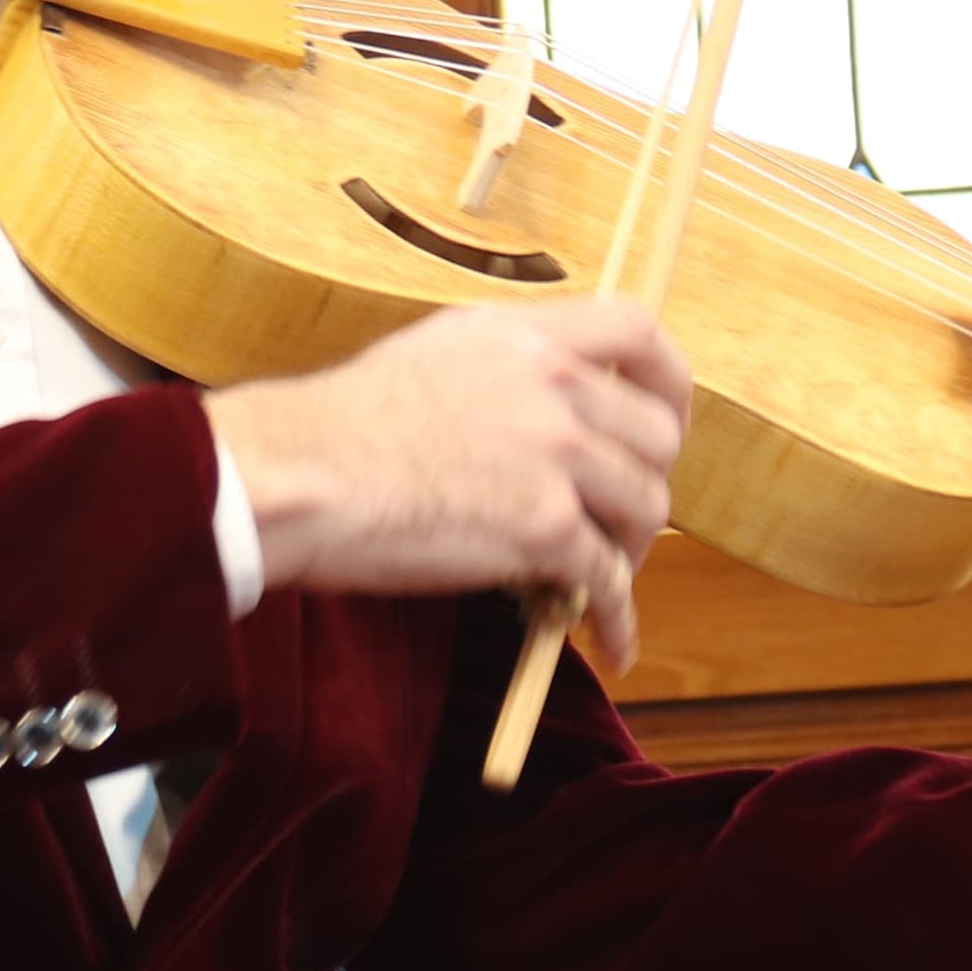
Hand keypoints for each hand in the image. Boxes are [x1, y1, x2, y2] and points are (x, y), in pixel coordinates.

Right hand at [205, 300, 692, 667]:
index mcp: (524, 337)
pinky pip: (608, 578)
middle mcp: (552, 386)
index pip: (637, 330)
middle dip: (646, 481)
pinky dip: (616, 616)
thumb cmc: (341, 428)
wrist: (303, 474)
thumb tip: (540, 395)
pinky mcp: (543, 526)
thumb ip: (502, 365)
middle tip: (620, 516)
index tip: (667, 414)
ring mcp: (554, 454)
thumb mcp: (431, 354)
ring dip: (629, 550)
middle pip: (657, 434)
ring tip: (600, 577)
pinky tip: (610, 640)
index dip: (668, 378)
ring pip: (645, 506)